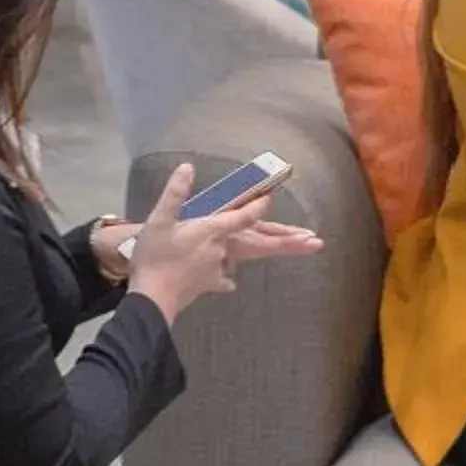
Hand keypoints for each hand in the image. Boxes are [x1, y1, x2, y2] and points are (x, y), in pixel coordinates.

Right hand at [124, 164, 306, 318]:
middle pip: (262, 243)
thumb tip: (187, 168)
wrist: (150, 297)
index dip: (259, 205)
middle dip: (290, 240)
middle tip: (315, 240)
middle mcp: (223, 249)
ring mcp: (219, 268)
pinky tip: (228, 281)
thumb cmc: (154, 256)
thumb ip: (175, 193)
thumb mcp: (159, 220)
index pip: (244, 216)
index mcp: (213, 230)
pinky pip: (225, 278)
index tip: (271, 197)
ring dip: (263, 251)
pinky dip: (227, 277)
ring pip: (244, 258)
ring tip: (288, 248)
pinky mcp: (211, 284)